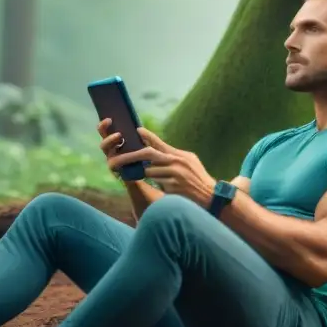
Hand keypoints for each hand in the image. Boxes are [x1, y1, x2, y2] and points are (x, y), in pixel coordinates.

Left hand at [98, 121, 216, 206]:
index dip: (146, 136)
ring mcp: (174, 173)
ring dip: (137, 172)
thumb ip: (173, 157)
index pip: (159, 143)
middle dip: (129, 156)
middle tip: (114, 161)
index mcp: (179, 155)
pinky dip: (147, 184)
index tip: (136, 130)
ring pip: (148, 170)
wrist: (211, 197)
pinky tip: (142, 185)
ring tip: (124, 173)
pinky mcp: (172, 186)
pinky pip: (154, 183)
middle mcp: (176, 161)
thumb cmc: (198, 180)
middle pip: (147, 153)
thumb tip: (156, 151)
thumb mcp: (189, 163)